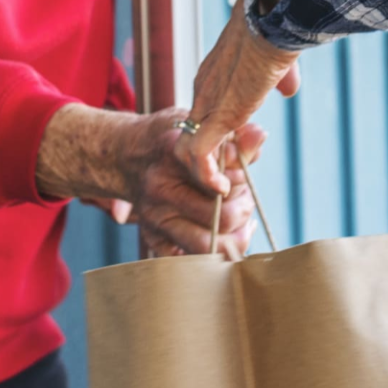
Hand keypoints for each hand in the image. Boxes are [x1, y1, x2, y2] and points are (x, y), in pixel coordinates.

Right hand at [36, 105, 265, 256]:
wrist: (126, 155)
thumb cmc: (172, 139)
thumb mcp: (201, 128)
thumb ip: (234, 137)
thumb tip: (260, 136)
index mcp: (171, 155)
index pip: (218, 181)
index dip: (239, 184)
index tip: (241, 179)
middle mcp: (159, 190)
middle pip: (220, 219)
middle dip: (243, 210)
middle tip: (244, 199)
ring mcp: (153, 218)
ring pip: (207, 247)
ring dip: (234, 237)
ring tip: (240, 222)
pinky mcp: (152, 238)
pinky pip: (191, 259)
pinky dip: (213, 250)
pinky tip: (221, 233)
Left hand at [177, 2, 300, 190]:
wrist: (273, 16)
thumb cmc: (279, 29)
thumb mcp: (278, 59)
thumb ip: (280, 77)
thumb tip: (288, 88)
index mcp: (215, 75)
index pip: (205, 114)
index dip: (219, 137)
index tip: (238, 151)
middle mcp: (204, 90)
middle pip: (193, 134)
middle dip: (209, 160)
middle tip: (230, 176)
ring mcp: (207, 104)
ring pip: (189, 149)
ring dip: (206, 174)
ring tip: (225, 188)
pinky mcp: (217, 117)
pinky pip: (199, 156)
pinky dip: (208, 177)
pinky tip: (223, 189)